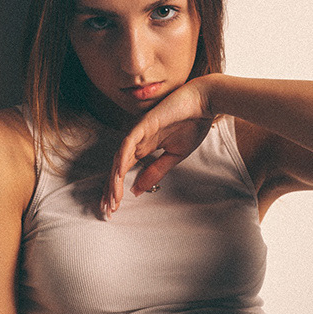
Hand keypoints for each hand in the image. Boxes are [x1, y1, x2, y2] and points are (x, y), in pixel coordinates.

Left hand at [100, 78, 213, 216]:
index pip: (124, 171)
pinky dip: (122, 160)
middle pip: (117, 168)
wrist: (204, 103)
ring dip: (114, 180)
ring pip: (119, 158)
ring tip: (113, 199)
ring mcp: (138, 132)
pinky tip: (118, 176)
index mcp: (144, 148)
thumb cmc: (192, 124)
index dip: (117, 189)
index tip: (115, 208)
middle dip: (111, 190)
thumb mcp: (174, 156)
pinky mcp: (143, 124)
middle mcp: (137, 141)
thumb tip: (137, 190)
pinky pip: (127, 144)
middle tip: (108, 210)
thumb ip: (155, 171)